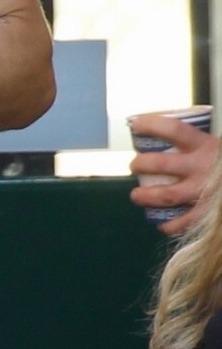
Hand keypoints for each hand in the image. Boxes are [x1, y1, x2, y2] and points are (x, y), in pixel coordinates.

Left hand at [128, 111, 220, 234]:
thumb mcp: (220, 148)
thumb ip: (208, 146)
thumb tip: (179, 140)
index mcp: (209, 146)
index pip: (173, 129)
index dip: (151, 125)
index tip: (136, 124)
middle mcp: (203, 168)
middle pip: (160, 165)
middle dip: (141, 164)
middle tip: (134, 166)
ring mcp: (203, 192)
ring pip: (164, 195)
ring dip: (145, 196)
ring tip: (137, 195)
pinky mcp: (206, 214)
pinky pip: (180, 222)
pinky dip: (168, 224)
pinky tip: (162, 223)